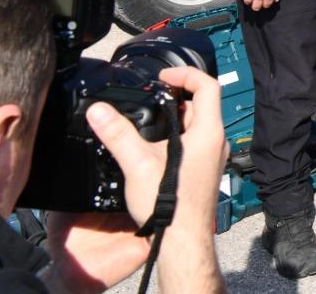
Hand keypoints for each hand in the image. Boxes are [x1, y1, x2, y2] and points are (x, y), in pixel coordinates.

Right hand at [52, 66, 228, 293]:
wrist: (183, 240)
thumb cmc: (170, 205)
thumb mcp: (138, 163)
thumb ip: (118, 134)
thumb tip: (99, 111)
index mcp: (207, 133)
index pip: (208, 86)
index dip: (186, 74)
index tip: (164, 76)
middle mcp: (216, 142)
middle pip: (202, 105)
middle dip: (177, 96)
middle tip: (153, 95)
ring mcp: (212, 157)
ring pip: (198, 125)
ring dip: (176, 117)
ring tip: (150, 119)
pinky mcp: (205, 170)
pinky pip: (195, 142)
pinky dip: (178, 136)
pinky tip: (155, 147)